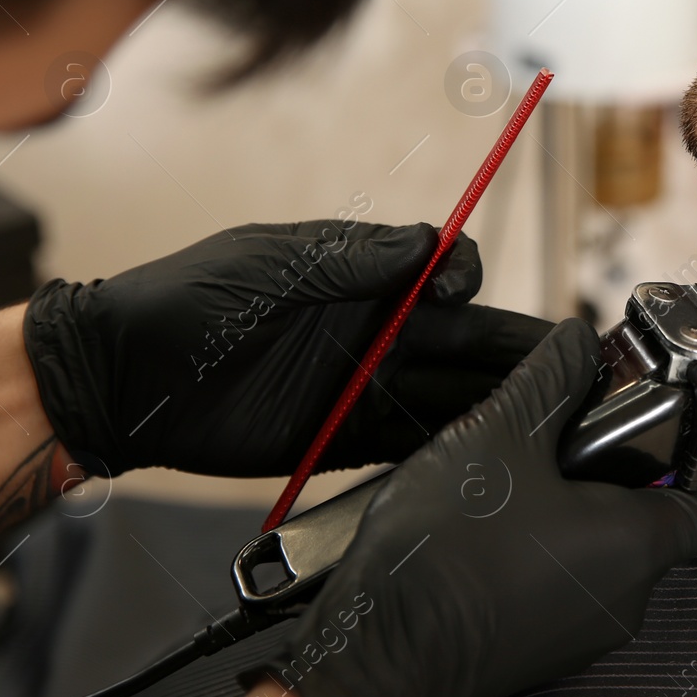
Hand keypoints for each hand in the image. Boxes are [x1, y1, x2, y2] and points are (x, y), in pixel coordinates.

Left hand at [22, 220, 549, 477]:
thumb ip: (355, 258)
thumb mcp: (274, 263)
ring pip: (450, 393)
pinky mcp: (343, 439)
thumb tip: (431, 242)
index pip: (445, 274)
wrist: (123, 378)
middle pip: (466, 339)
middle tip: (573, 365)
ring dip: (498, 403)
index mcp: (363, 278)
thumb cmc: (189, 301)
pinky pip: (411, 442)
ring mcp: (363, 386)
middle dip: (518, 350)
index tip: (459, 287)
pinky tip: (490, 454)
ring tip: (551, 417)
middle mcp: (375, 330)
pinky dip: (450, 448)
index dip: (465, 280)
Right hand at [265, 319, 696, 696]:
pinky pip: (562, 587)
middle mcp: (623, 599)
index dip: (696, 458)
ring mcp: (580, 634)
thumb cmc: (445, 556)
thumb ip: (551, 379)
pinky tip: (491, 526)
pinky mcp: (538, 650)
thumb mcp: (499, 434)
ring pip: (602, 555)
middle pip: (651, 523)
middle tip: (572, 437)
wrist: (379, 652)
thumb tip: (579, 344)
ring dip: (573, 513)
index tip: (670, 426)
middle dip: (615, 474)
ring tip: (520, 478)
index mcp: (636, 546)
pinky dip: (543, 552)